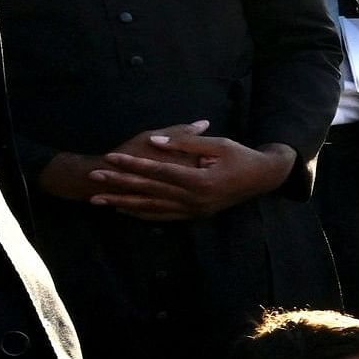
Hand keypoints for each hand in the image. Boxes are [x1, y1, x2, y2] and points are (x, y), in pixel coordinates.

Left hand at [86, 123, 294, 220]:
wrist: (263, 179)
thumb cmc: (242, 157)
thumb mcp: (219, 144)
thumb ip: (186, 142)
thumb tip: (157, 142)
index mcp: (200, 180)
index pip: (158, 171)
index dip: (133, 163)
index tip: (110, 156)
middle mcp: (194, 200)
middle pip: (149, 191)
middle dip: (119, 184)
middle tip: (94, 178)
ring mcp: (193, 211)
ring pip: (151, 208)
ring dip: (123, 203)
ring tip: (98, 200)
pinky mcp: (194, 215)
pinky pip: (162, 216)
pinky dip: (140, 213)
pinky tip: (124, 210)